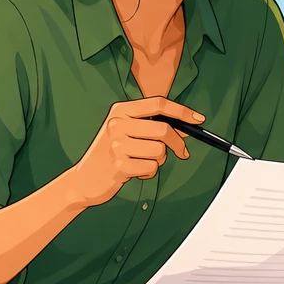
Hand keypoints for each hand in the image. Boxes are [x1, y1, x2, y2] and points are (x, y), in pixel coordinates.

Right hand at [63, 97, 199, 206]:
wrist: (84, 179)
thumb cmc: (111, 154)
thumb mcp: (127, 133)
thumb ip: (153, 127)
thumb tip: (186, 126)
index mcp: (120, 111)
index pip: (158, 104)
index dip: (182, 111)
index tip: (199, 119)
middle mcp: (117, 124)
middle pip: (163, 129)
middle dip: (177, 143)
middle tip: (182, 152)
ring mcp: (116, 145)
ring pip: (160, 151)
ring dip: (159, 160)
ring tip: (143, 161)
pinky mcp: (119, 166)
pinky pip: (152, 168)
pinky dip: (149, 173)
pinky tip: (135, 172)